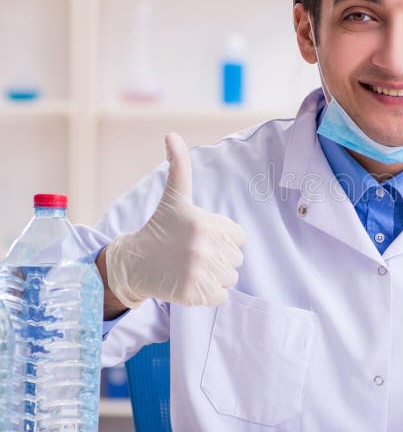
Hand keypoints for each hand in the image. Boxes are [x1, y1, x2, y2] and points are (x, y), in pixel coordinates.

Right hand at [105, 132, 244, 307]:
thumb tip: (171, 134)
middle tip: (192, 254)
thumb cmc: (160, 228)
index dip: (222, 239)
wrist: (134, 263)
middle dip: (218, 259)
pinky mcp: (194, 294)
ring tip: (190, 268)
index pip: (238, 238)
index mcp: (205, 223)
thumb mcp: (175, 197)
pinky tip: (190, 283)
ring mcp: (199, 272)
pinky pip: (221, 297)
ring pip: (230, 278)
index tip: (200, 237)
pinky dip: (209, 294)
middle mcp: (203, 246)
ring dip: (215, 277)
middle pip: (235, 260)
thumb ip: (180, 166)